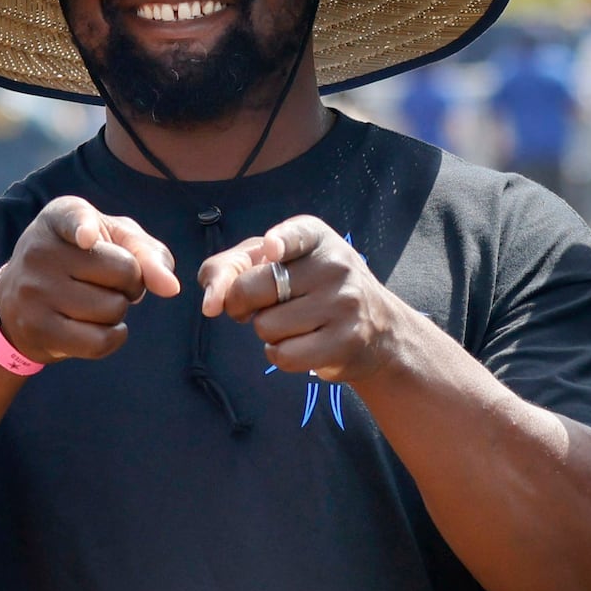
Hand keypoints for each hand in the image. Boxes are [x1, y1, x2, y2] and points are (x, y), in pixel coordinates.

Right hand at [0, 196, 179, 366]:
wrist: (17, 302)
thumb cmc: (80, 263)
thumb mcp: (112, 241)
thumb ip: (148, 253)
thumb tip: (170, 287)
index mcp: (58, 217)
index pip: (73, 218)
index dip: (84, 227)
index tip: (86, 238)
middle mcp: (40, 250)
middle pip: (124, 272)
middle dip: (131, 282)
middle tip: (107, 282)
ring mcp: (35, 292)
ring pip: (113, 309)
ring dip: (118, 311)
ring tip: (95, 301)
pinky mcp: (37, 329)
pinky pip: (100, 341)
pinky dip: (113, 337)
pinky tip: (101, 327)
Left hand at [197, 215, 416, 382]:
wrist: (379, 329)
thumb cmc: (311, 290)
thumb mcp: (276, 263)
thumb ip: (230, 267)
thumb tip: (211, 303)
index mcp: (316, 237)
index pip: (295, 235)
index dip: (279, 241)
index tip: (272, 248)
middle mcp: (335, 266)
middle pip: (254, 289)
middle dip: (242, 304)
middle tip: (260, 306)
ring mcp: (344, 304)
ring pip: (266, 327)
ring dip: (268, 332)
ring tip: (294, 324)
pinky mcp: (345, 342)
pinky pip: (283, 355)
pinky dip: (279, 355)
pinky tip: (301, 344)